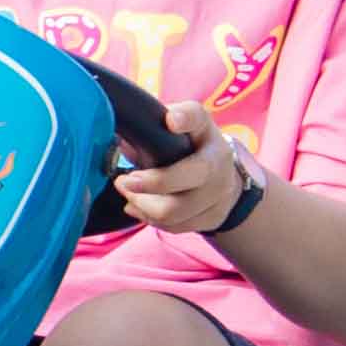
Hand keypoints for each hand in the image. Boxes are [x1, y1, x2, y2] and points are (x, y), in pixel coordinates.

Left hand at [109, 119, 262, 247]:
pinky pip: (174, 226)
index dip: (185, 119)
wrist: (224, 178)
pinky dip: (149, 218)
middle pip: (186, 176)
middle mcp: (218, 163)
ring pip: (173, 210)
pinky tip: (137, 206)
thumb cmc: (191, 146)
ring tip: (127, 193)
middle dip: (149, 183)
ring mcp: (217, 195)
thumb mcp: (178, 126)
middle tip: (123, 181)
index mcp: (206, 133)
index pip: (198, 119)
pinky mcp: (211, 218)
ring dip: (141, 203)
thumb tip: (121, 134)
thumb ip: (154, 123)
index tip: (170, 121)